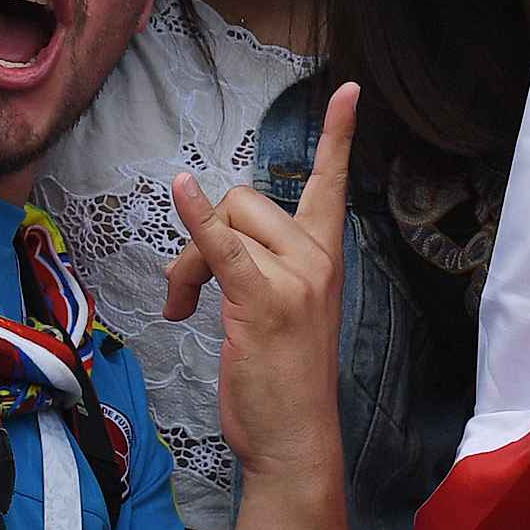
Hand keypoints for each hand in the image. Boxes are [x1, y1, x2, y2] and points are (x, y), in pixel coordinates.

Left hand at [164, 83, 355, 489]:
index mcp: (325, 258)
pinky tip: (180, 189)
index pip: (332, 183)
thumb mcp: (281, 309)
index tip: (349, 90)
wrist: (295, 439)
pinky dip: (196, 218)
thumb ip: (258, 265)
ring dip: (188, 262)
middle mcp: (317, 260)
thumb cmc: (282, 380)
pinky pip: (222, 246)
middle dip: (203, 237)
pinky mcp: (263, 302)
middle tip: (190, 293)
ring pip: (225, 223)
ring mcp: (295, 279)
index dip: (340, 136)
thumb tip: (209, 243)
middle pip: (246, 201)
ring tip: (187, 308)